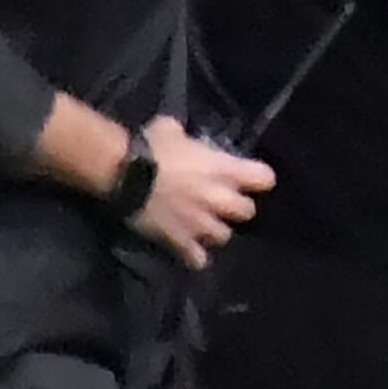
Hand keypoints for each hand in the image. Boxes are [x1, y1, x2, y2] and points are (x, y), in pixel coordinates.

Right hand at [132, 115, 274, 268]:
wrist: (124, 176)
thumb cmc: (150, 147)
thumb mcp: (169, 129)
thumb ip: (183, 136)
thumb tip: (178, 134)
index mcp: (223, 169)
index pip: (264, 178)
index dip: (257, 178)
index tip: (248, 177)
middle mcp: (219, 199)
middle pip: (247, 211)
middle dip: (236, 207)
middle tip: (220, 202)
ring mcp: (201, 224)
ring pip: (223, 236)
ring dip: (215, 230)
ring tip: (201, 224)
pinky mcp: (181, 242)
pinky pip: (197, 259)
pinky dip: (194, 256)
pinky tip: (188, 250)